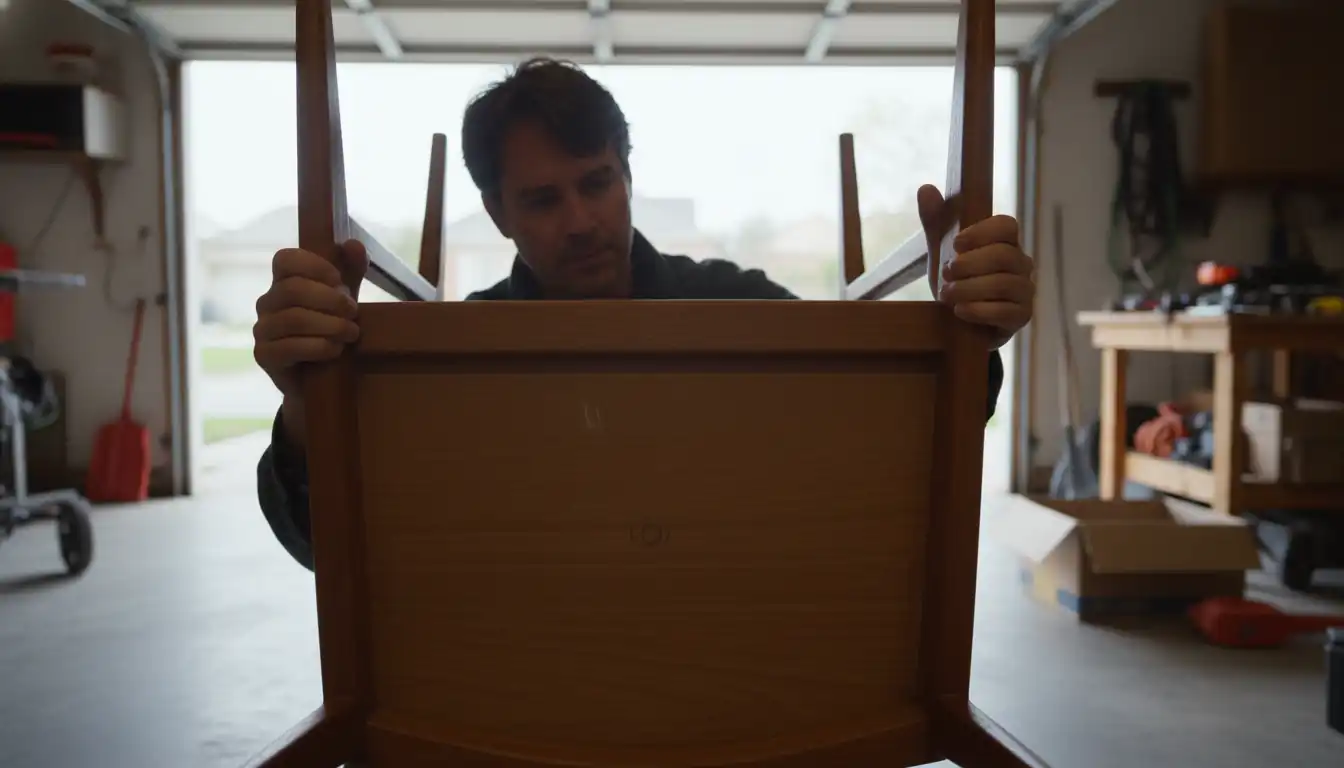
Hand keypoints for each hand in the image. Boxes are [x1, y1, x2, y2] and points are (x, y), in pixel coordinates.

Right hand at [252, 240, 367, 447]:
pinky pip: (290, 347)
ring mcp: (262, 329)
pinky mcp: (264, 355)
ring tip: (351, 334)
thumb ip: (351, 271)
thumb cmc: (330, 330)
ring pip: (294, 319)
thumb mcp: (345, 299)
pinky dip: (320, 347)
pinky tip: (336, 350)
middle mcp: (267, 302)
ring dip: (330, 326)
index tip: (340, 281)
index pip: (285, 259)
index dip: (315, 265)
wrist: (320, 379)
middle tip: (354, 312)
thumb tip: (354, 244)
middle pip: (292, 289)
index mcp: (283, 282)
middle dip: (330, 300)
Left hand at [917, 185, 1033, 347]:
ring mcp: (1024, 291)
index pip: (1007, 225)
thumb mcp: (941, 250)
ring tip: (946, 295)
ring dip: (970, 289)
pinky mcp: (1021, 316)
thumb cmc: (956, 279)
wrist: (959, 321)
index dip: (982, 232)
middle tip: (945, 273)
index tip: (956, 243)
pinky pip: (1006, 312)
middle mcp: (1021, 264)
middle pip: (1004, 256)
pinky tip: (959, 311)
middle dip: (970, 265)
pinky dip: (979, 311)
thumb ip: (935, 221)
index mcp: (1005, 242)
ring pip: (1004, 284)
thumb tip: (925, 188)